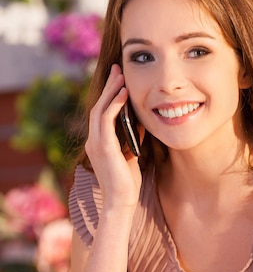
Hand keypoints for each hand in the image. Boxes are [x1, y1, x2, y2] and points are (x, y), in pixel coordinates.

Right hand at [85, 64, 141, 210]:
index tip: (119, 81)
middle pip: (98, 106)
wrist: (121, 202)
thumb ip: (131, 138)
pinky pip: (106, 118)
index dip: (109, 95)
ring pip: (100, 108)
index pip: (101, 113)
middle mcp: (93, 140)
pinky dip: (115, 104)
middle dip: (109, 86)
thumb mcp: (131, 155)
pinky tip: (124, 93)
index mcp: (98, 143)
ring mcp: (95, 143)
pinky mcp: (103, 146)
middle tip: (118, 69)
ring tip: (121, 75)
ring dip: (111, 90)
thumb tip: (139, 122)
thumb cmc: (127, 184)